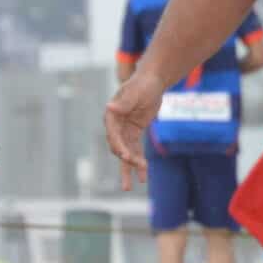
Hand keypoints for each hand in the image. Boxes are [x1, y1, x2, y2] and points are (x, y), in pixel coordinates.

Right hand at [105, 72, 166, 191]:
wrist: (152, 82)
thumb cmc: (142, 84)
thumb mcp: (134, 92)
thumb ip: (124, 102)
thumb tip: (110, 107)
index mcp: (112, 115)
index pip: (112, 134)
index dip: (118, 146)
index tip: (127, 157)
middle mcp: (115, 125)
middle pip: (118, 147)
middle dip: (127, 159)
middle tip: (137, 167)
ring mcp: (124, 131)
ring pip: (126, 153)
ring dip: (132, 166)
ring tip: (140, 181)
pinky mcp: (134, 134)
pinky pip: (135, 151)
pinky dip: (139, 162)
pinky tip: (143, 177)